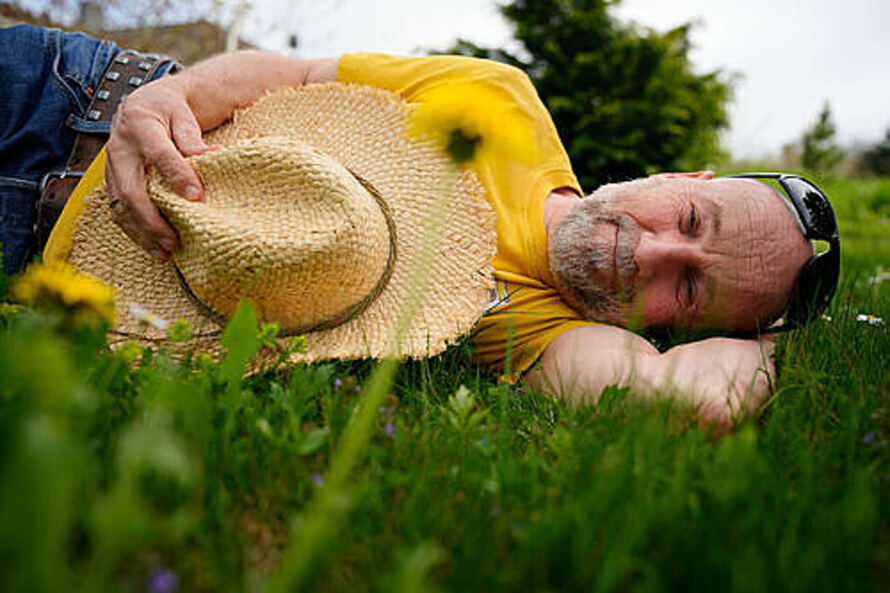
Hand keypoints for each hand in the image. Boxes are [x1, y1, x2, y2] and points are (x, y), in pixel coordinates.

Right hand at [105, 76, 216, 260]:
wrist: (141, 104)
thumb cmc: (167, 109)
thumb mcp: (182, 114)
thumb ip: (193, 138)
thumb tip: (212, 158)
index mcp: (140, 126)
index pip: (159, 153)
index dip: (178, 175)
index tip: (197, 196)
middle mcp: (120, 149)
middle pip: (132, 191)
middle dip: (153, 221)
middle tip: (176, 241)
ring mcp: (112, 167)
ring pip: (121, 206)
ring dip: (143, 233)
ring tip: (166, 253)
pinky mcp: (112, 181)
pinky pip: (118, 209)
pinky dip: (134, 231)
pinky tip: (153, 247)